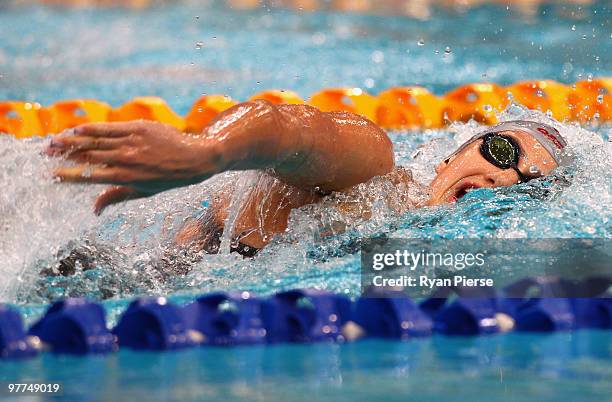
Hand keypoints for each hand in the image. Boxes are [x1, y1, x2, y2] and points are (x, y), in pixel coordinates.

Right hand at [47, 121, 219, 212]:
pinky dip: (91, 128)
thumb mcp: (143, 192)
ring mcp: (131, 142)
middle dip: (63, 154)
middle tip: (45, 153)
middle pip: (87, 156)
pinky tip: (76, 129)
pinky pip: (109, 127)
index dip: (68, 175)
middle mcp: (126, 159)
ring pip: (95, 140)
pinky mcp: (138, 128)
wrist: (196, 158)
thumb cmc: (169, 178)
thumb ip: (115, 197)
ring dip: (71, 140)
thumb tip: (94, 210)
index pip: (89, 177)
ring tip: (53, 141)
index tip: (51, 174)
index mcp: (125, 178)